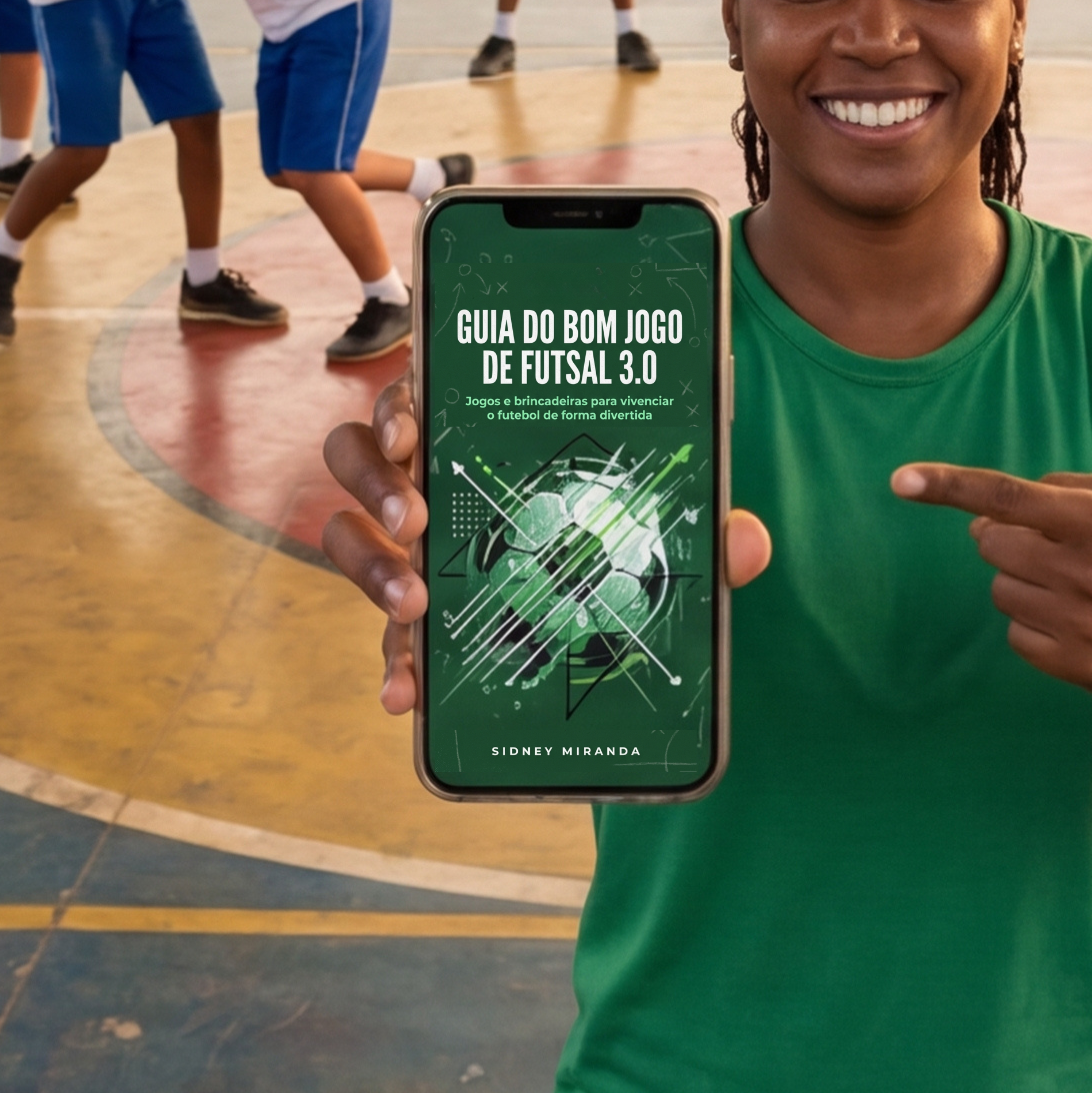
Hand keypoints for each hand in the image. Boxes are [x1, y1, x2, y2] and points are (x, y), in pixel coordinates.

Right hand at [310, 387, 769, 720]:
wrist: (606, 603)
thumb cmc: (617, 526)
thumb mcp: (659, 524)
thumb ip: (697, 530)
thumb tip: (745, 544)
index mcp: (471, 427)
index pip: (415, 395)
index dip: (400, 409)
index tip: (414, 438)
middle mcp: (421, 475)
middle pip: (354, 456)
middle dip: (375, 488)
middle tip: (417, 525)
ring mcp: (406, 545)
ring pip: (346, 537)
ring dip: (369, 570)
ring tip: (415, 608)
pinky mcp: (412, 612)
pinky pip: (383, 632)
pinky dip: (391, 665)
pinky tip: (404, 697)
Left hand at [892, 463, 1091, 705]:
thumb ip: (1071, 488)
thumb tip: (997, 507)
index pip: (1010, 497)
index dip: (949, 486)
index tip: (901, 480)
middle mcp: (1089, 571)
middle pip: (992, 546)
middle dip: (1005, 540)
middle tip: (1044, 545)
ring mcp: (1084, 624)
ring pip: (1001, 592)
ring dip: (1023, 583)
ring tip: (1076, 586)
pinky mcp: (1080, 667)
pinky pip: (1016, 636)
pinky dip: (1034, 624)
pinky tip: (1079, 620)